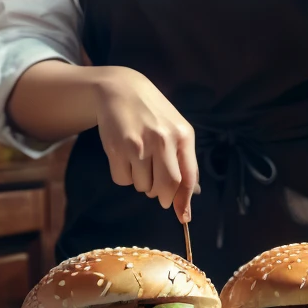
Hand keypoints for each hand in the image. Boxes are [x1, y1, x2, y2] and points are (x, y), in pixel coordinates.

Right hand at [94, 67, 197, 222]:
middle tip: (157, 192)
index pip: (187, 178)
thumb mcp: (176, 129)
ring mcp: (138, 144)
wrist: (121, 90)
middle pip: (165, 188)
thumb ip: (184, 160)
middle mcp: (162, 140)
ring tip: (139, 160)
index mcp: (183, 136)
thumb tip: (190, 195)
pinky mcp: (116, 148)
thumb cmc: (153, 113)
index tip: (183, 218)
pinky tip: (124, 156)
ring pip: (142, 186)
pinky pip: (123, 179)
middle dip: (161, 196)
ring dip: (141, 182)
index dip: (184, 201)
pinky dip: (124, 176)